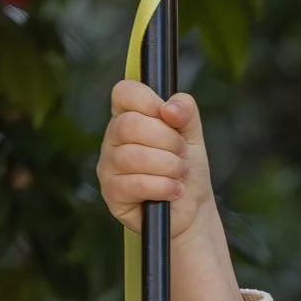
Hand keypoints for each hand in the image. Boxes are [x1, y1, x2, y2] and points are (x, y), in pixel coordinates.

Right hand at [97, 81, 216, 242]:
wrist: (192, 208)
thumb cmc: (186, 168)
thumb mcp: (192, 134)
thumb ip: (185, 110)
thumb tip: (169, 109)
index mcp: (127, 116)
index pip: (124, 93)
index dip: (149, 102)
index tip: (170, 119)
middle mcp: (113, 138)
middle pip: (130, 125)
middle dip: (166, 140)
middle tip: (182, 154)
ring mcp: (108, 166)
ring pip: (133, 156)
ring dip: (167, 166)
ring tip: (180, 175)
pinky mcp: (112, 194)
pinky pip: (135, 184)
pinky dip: (162, 187)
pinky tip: (174, 190)